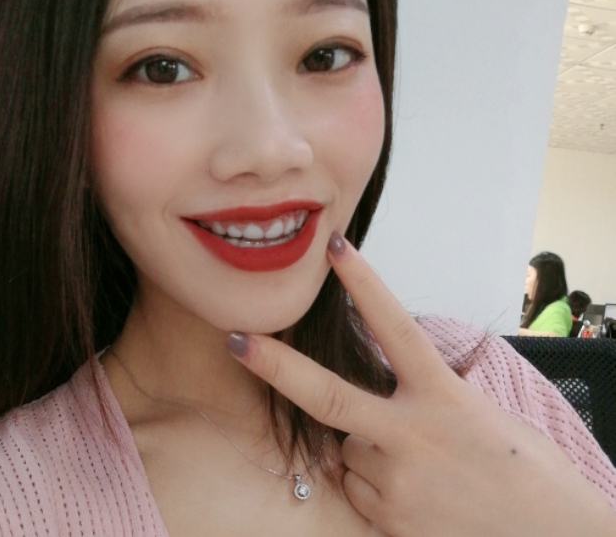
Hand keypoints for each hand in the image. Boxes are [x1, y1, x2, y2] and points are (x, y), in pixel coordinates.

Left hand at [226, 233, 615, 536]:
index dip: (364, 285)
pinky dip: (372, 485)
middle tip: (235, 338)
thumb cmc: (522, 470)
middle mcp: (413, 435)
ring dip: (365, 450)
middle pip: (331, 395)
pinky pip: (356, 488)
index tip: (336, 248)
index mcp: (443, 396)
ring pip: (347, 450)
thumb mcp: (476, 414)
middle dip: (276, 366)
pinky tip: (414, 495)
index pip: (396, 327)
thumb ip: (418, 401)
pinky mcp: (389, 521)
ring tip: (419, 467)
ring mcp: (397, 482)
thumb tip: (366, 408)